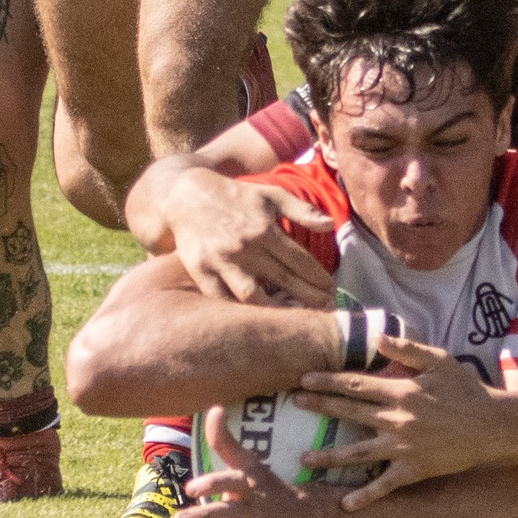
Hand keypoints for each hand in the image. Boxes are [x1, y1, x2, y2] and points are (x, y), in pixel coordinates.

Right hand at [165, 166, 336, 306]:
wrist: (185, 195)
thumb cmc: (234, 196)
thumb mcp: (270, 195)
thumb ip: (301, 210)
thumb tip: (330, 226)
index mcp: (264, 229)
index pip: (299, 260)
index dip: (318, 277)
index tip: (332, 291)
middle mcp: (245, 247)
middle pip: (283, 280)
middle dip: (308, 297)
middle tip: (325, 311)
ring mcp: (221, 262)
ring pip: (253, 296)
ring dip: (276, 311)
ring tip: (295, 321)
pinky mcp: (201, 271)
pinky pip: (221, 299)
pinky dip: (238, 312)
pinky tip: (255, 322)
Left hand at [173, 405, 339, 517]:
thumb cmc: (270, 489)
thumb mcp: (251, 465)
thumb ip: (226, 442)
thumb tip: (213, 407)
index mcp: (252, 488)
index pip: (232, 483)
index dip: (213, 484)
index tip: (192, 487)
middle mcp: (259, 512)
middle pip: (231, 514)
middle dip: (206, 517)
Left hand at [291, 337, 508, 510]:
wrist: (493, 426)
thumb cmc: (468, 390)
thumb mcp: (440, 360)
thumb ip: (407, 349)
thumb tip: (377, 338)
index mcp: (401, 391)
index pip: (356, 384)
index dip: (328, 381)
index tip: (304, 379)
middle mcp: (397, 419)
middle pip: (349, 412)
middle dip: (319, 407)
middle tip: (293, 404)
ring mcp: (403, 447)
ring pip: (358, 452)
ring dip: (329, 455)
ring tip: (304, 457)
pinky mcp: (413, 469)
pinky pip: (385, 485)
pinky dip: (365, 496)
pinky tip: (345, 505)